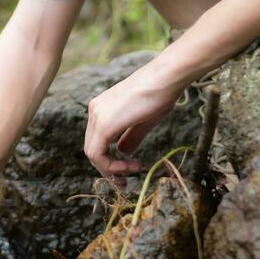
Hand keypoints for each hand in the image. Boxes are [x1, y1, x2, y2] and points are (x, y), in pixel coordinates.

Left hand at [84, 65, 185, 180]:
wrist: (166, 78)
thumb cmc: (160, 94)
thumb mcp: (143, 120)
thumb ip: (130, 136)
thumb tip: (123, 152)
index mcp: (102, 107)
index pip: (97, 140)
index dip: (110, 159)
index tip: (130, 167)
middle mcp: (95, 110)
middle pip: (92, 148)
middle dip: (108, 168)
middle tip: (124, 180)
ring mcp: (97, 115)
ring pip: (92, 153)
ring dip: (110, 169)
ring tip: (130, 172)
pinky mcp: (104, 123)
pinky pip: (97, 153)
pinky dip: (110, 166)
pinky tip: (128, 167)